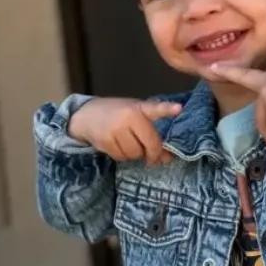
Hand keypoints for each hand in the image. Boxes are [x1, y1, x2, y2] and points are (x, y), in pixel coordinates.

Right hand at [67, 97, 182, 164]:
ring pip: (135, 154)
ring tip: (129, 143)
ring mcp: (115, 130)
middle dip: (152, 153)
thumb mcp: (136, 111)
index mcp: (138, 108)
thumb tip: (167, 158)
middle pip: (149, 145)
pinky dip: (123, 156)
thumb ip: (152, 130)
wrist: (87, 115)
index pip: (155, 108)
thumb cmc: (119, 114)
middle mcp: (127, 118)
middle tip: (151, 155)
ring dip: (135, 154)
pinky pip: (121, 157)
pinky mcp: (104, 142)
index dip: (167, 109)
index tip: (179, 108)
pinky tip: (118, 145)